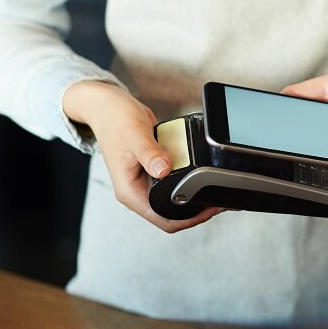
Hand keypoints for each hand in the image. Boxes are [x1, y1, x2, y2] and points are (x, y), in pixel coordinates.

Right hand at [62, 81, 223, 232]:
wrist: (109, 108)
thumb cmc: (115, 121)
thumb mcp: (135, 135)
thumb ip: (150, 154)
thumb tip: (163, 170)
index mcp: (129, 191)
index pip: (161, 219)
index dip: (187, 220)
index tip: (207, 210)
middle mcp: (137, 191)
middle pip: (170, 215)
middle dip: (195, 212)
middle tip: (217, 202)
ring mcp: (145, 183)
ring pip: (173, 201)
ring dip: (193, 198)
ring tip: (214, 191)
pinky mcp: (153, 172)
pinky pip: (173, 184)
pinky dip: (188, 183)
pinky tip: (202, 177)